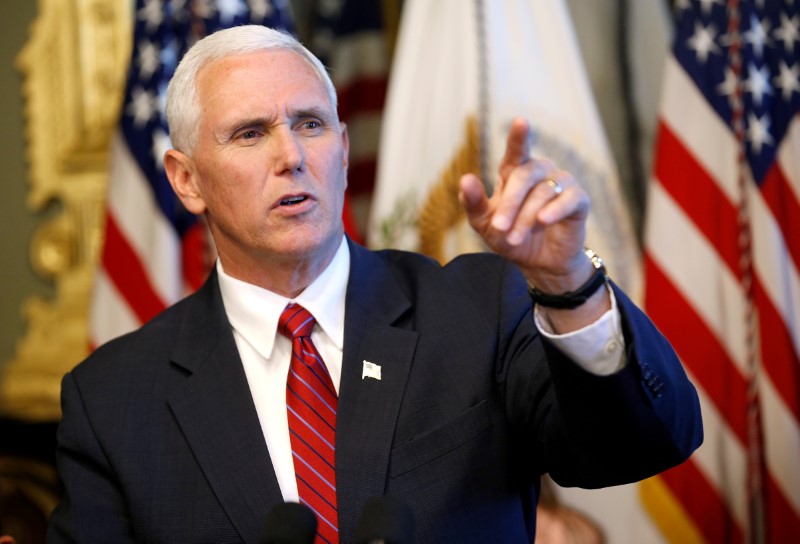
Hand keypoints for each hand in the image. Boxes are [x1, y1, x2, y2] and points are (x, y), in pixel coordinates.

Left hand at [459, 117, 591, 293]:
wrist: (538, 264)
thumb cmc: (510, 237)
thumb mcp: (485, 224)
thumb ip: (474, 203)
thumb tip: (465, 179)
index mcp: (515, 173)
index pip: (516, 151)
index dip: (519, 137)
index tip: (521, 122)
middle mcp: (540, 172)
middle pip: (525, 175)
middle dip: (510, 203)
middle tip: (499, 227)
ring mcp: (561, 184)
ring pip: (543, 192)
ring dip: (526, 218)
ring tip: (514, 238)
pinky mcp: (579, 200)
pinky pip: (568, 199)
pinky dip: (554, 210)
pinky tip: (543, 221)